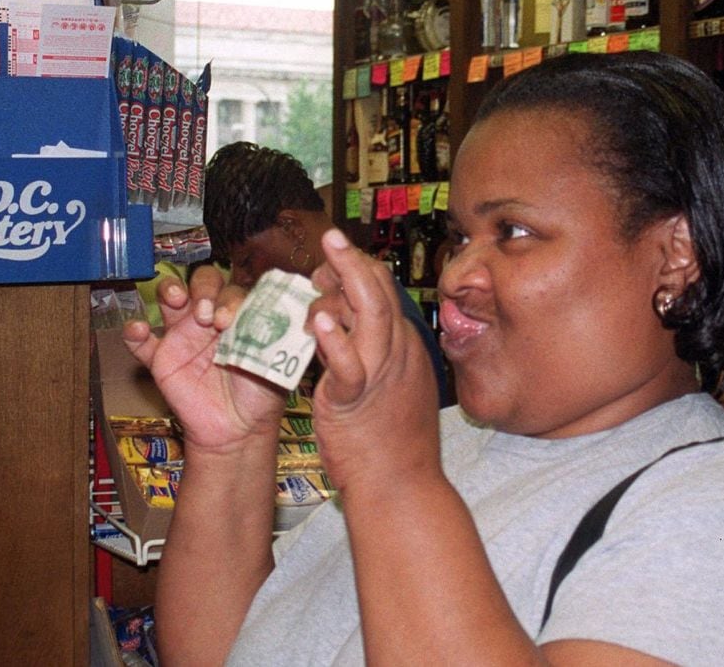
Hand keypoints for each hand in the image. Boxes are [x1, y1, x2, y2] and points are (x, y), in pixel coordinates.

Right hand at [122, 265, 286, 452]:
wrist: (238, 428)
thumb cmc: (261, 392)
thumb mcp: (276, 360)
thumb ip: (280, 334)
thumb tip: (296, 310)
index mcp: (240, 315)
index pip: (233, 288)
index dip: (229, 297)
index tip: (230, 321)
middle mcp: (211, 318)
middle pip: (203, 283)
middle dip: (204, 289)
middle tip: (207, 315)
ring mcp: (184, 335)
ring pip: (170, 297)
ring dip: (171, 291)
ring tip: (177, 301)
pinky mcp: (161, 359)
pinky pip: (140, 341)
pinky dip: (134, 332)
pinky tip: (139, 330)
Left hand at [305, 229, 440, 492]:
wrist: (402, 486)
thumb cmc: (394, 444)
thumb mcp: (396, 389)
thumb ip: (380, 358)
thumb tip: (357, 333)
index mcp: (404, 349)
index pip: (386, 294)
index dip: (359, 273)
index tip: (333, 265)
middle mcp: (398, 353)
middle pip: (381, 293)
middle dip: (353, 261)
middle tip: (330, 238)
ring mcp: (381, 374)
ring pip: (370, 315)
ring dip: (346, 282)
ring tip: (326, 259)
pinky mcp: (357, 400)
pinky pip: (349, 366)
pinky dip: (335, 341)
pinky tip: (319, 322)